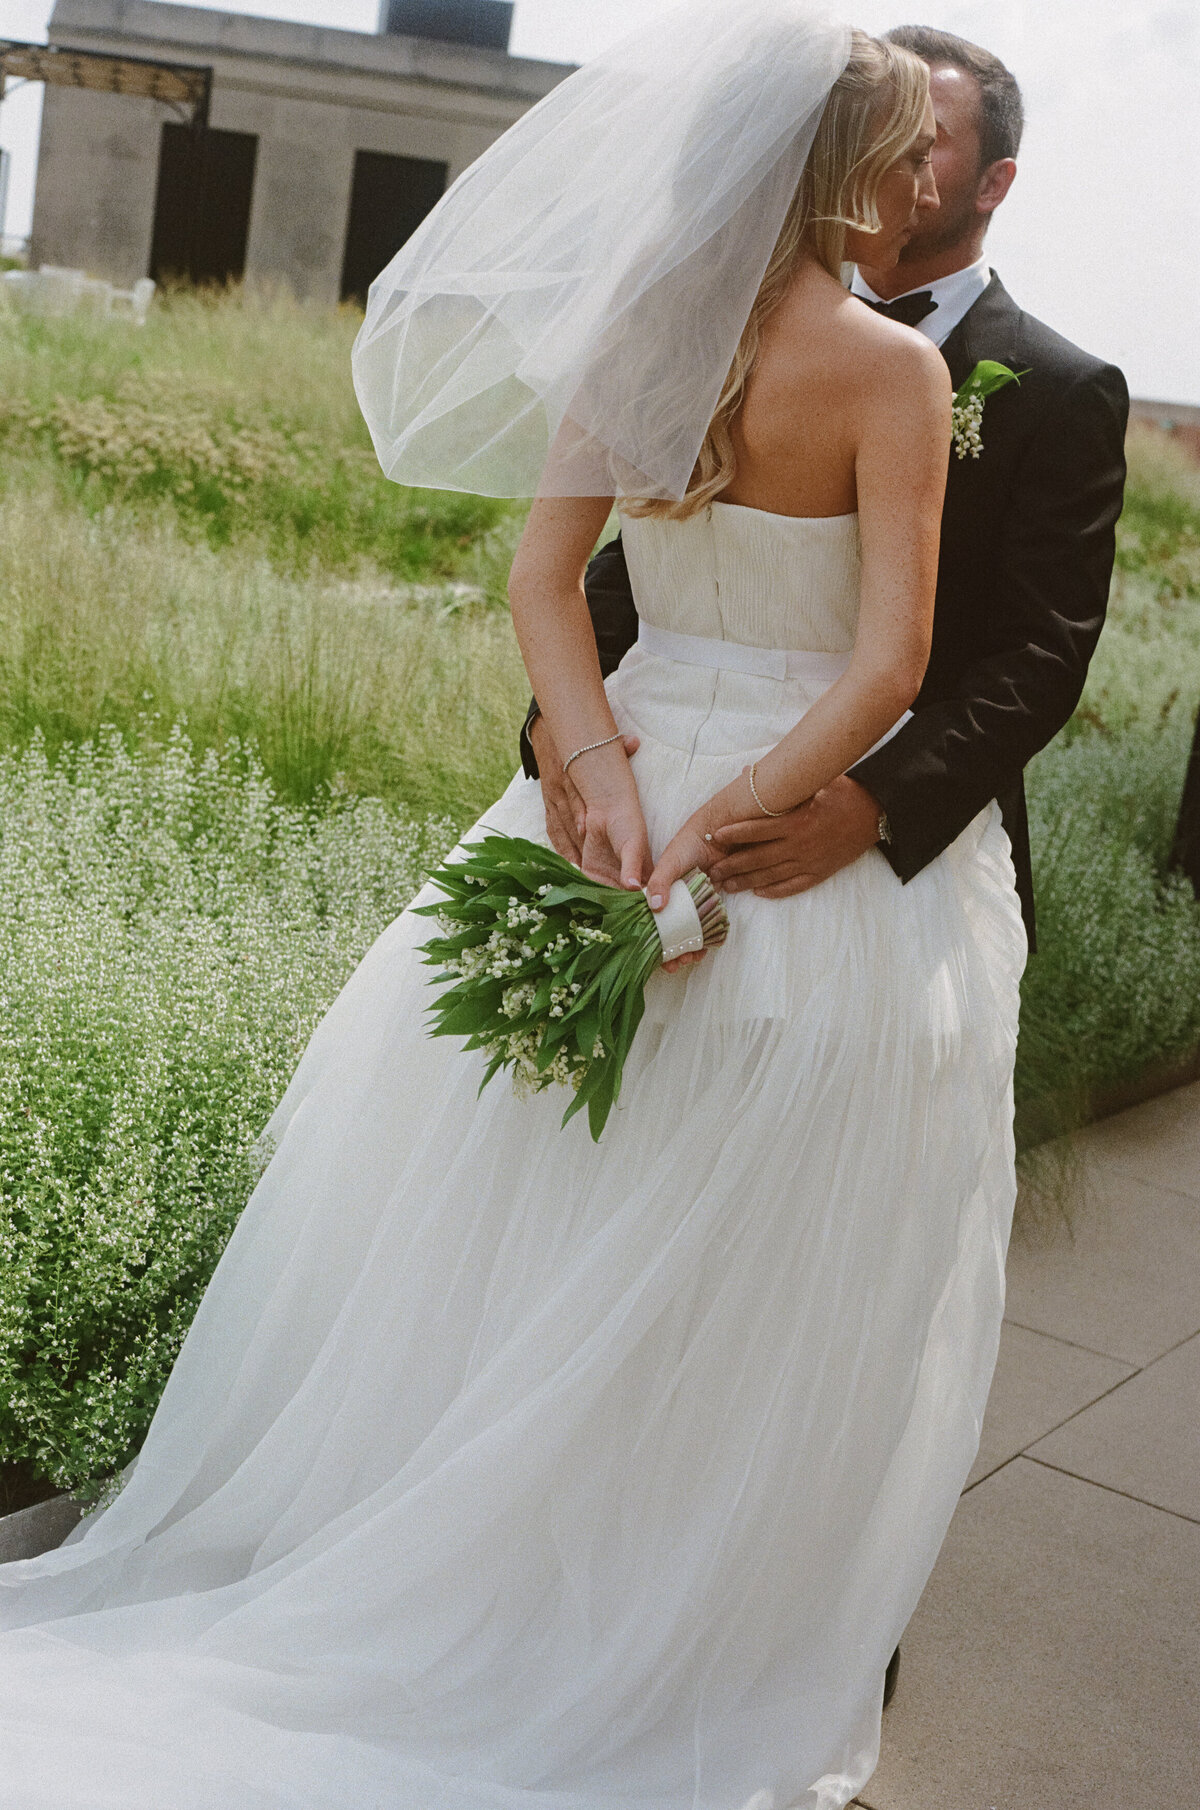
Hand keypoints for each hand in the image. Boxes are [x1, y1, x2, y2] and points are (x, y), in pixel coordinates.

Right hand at [530, 715, 639, 864]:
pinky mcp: (546, 804)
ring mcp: (550, 798)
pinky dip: (560, 847)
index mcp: (568, 773)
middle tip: (587, 862)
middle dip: (576, 840)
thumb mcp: (595, 740)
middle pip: (565, 817)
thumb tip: (635, 742)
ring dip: (567, 849)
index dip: (577, 813)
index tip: (585, 830)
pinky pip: (552, 829)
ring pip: (557, 827)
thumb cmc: (578, 742)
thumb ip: (616, 744)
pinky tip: (569, 864)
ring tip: (579, 871)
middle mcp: (557, 789)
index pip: (572, 795)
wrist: (548, 733)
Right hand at [643, 812, 715, 975]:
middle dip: (670, 950)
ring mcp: (691, 902)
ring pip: (686, 931)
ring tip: (693, 956)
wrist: (720, 831)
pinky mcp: (709, 901)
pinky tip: (708, 944)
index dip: (649, 940)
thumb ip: (659, 881)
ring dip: (688, 946)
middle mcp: (672, 899)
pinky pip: (706, 923)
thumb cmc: (689, 841)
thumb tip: (655, 907)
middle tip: (676, 963)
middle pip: (667, 931)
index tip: (657, 957)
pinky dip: (706, 935)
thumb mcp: (670, 860)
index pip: (648, 921)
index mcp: (657, 891)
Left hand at [707, 775, 882, 897]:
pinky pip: (793, 885)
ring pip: (771, 876)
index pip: (757, 829)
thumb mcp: (814, 783)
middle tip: (711, 872)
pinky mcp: (820, 872)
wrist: (876, 813)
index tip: (715, 837)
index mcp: (796, 820)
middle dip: (732, 865)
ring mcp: (810, 861)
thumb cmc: (843, 794)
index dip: (734, 834)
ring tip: (727, 886)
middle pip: (758, 858)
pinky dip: (775, 891)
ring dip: (746, 881)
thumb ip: (780, 783)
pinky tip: (759, 893)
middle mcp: (800, 844)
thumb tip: (746, 773)